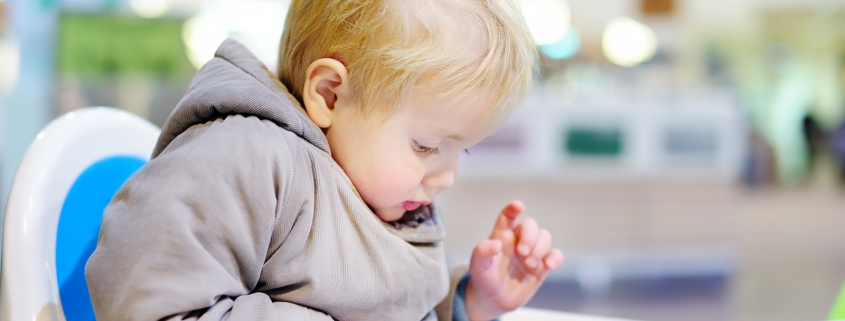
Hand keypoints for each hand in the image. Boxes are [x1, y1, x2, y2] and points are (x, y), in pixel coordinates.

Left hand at [464, 200, 563, 320]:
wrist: (494, 299)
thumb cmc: (484, 277)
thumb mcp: (477, 266)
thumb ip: (482, 252)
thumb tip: (496, 244)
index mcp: (501, 235)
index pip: (508, 216)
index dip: (513, 209)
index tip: (518, 206)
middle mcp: (518, 240)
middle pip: (531, 225)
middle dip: (530, 236)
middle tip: (522, 253)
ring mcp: (532, 252)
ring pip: (544, 237)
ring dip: (539, 248)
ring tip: (530, 264)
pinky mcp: (542, 265)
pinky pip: (555, 255)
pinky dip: (555, 257)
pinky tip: (549, 265)